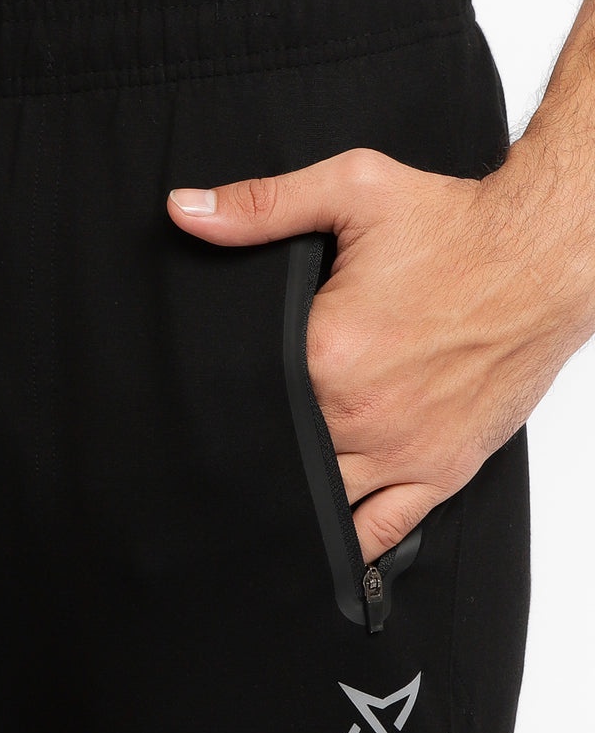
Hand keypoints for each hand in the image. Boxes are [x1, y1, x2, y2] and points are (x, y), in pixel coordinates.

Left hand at [167, 147, 591, 561]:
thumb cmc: (455, 227)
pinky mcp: (442, 469)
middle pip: (274, 458)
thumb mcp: (351, 192)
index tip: (192, 410)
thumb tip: (185, 210)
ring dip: (286, 501)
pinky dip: (347, 540)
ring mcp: (404, 450)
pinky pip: (384, 529)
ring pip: (320, 503)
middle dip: (244, 456)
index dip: (212, 406)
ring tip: (251, 500)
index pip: (241, 401)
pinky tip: (318, 540)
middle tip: (210, 457)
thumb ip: (261, 207)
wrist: (546, 254)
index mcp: (327, 355)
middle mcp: (362, 415)